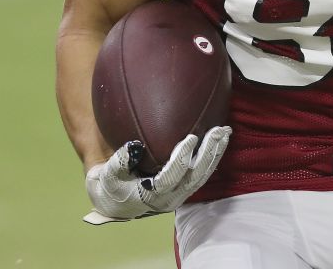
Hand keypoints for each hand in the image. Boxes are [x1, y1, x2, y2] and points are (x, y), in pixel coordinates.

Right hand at [83, 126, 231, 224]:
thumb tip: (133, 146)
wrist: (115, 203)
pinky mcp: (184, 189)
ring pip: (203, 176)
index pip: (172, 177)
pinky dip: (212, 157)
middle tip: (218, 130)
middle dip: (208, 153)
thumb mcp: (107, 176)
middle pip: (195, 177)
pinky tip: (219, 140)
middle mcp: (170, 199)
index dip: (183, 157)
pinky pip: (202, 174)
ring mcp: (180, 195)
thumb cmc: (111, 186)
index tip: (191, 136)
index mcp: (151, 196)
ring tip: (225, 131)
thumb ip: (119, 162)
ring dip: (216, 153)